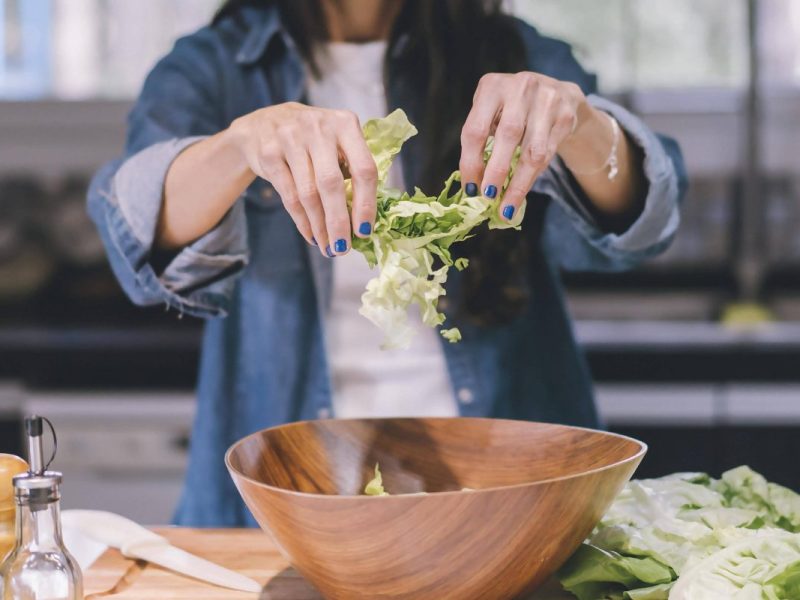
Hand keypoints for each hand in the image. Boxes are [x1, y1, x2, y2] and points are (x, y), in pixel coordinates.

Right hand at [229, 102, 377, 255]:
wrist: (263, 124)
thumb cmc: (312, 141)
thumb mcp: (337, 141)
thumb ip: (353, 168)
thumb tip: (365, 220)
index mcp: (345, 124)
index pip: (364, 168)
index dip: (366, 204)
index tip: (364, 231)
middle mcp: (319, 128)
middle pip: (331, 184)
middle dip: (338, 222)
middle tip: (343, 248)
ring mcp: (290, 138)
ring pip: (308, 194)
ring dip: (319, 227)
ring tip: (328, 247)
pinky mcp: (269, 153)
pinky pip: (289, 196)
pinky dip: (302, 221)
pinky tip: (311, 235)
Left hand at [459, 72, 588, 221]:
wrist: (558, 94)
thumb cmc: (513, 110)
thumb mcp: (492, 113)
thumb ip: (481, 140)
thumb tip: (473, 185)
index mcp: (492, 86)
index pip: (475, 130)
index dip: (470, 163)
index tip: (469, 189)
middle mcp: (520, 87)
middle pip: (506, 136)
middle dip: (495, 172)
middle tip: (487, 198)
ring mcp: (546, 99)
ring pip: (532, 151)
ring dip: (517, 183)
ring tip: (505, 206)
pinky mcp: (565, 115)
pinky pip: (547, 154)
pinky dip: (531, 178)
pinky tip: (521, 194)